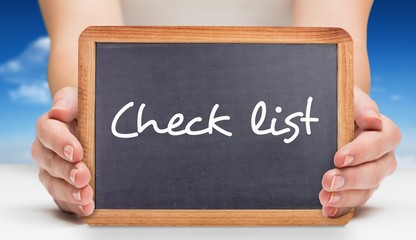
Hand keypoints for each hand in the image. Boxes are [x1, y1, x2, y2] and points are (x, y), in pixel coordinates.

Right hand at [32, 87, 93, 215]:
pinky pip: (63, 199)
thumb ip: (69, 102)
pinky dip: (74, 205)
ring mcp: (53, 171)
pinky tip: (87, 208)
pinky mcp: (63, 187)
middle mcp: (46, 151)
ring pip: (53, 184)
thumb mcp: (80, 98)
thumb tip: (58, 111)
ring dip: (69, 192)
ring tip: (86, 197)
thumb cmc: (86, 109)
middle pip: (50, 163)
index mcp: (49, 126)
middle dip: (67, 172)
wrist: (96, 125)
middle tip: (83, 176)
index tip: (77, 152)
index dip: (61, 143)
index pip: (48, 133)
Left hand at [320, 86, 400, 217]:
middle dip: (351, 178)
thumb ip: (361, 106)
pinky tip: (327, 209)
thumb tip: (373, 120)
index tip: (338, 157)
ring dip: (345, 197)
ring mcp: (371, 174)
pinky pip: (354, 200)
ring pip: (366, 190)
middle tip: (328, 180)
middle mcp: (382, 156)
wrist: (331, 117)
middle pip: (375, 172)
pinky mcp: (357, 187)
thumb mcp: (349, 98)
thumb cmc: (342, 105)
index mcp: (384, 133)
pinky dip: (341, 207)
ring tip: (324, 197)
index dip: (361, 152)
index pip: (380, 143)